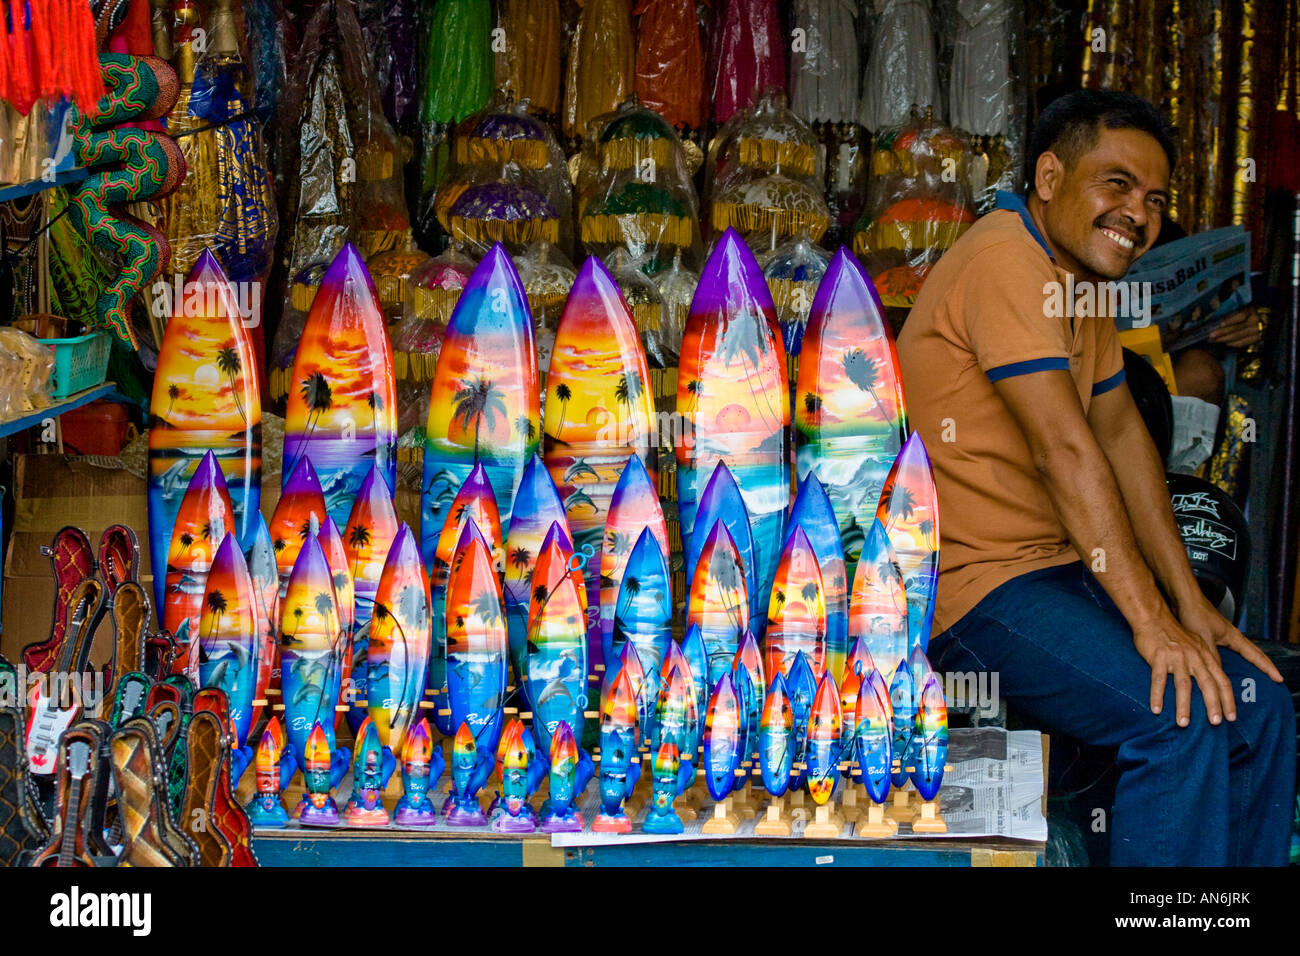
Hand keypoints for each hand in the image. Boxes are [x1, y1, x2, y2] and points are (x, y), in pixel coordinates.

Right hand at [1131, 609, 1234, 726]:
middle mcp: (1194, 658)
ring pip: (1183, 685)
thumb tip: (1213, 678)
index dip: (1228, 699)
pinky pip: (1158, 680)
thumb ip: (1205, 660)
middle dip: (1213, 705)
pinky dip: (1157, 695)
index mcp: (1205, 656)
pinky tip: (1156, 709)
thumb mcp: (1196, 644)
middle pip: (1207, 684)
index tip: (1231, 717)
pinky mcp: (1158, 658)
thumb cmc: (1173, 633)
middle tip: (1216, 723)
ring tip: (1184, 723)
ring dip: (1184, 705)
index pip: (1222, 680)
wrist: (1153, 617)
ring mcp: (1177, 658)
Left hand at [1176, 593, 1283, 685]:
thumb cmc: (1195, 614)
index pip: (1255, 655)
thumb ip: (1212, 655)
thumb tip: (1219, 674)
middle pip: (1254, 653)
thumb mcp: (1204, 637)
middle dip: (1265, 666)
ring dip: (1252, 663)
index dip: (1267, 668)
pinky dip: (1234, 659)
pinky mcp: (1213, 635)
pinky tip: (1229, 667)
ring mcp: (1223, 635)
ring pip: (1243, 652)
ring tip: (1258, 675)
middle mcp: (1232, 636)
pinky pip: (1229, 651)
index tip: (1278, 678)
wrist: (1185, 599)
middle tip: (1276, 678)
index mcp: (1234, 636)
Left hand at [1207, 306, 1261, 347]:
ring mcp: (1258, 330)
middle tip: (1210, 336)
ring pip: (1239, 337)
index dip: (1230, 320)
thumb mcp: (1243, 307)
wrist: (1268, 319)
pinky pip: (1243, 343)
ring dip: (1224, 339)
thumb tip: (1214, 308)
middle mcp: (1256, 320)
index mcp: (1252, 310)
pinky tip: (1224, 343)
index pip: (1241, 316)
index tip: (1220, 324)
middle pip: (1237, 328)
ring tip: (1213, 340)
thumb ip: (1231, 309)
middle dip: (1222, 333)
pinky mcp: (1258, 338)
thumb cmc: (1250, 312)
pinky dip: (1233, 344)